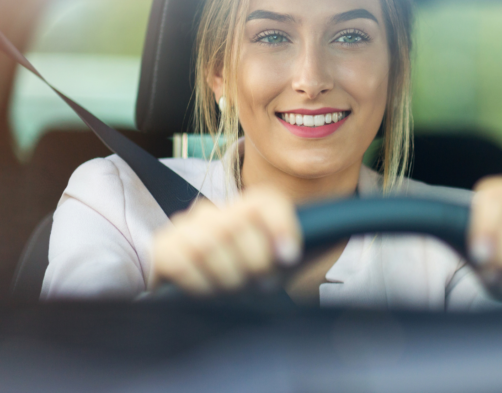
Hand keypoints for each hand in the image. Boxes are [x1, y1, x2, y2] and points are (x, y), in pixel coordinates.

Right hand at [150, 187, 301, 294]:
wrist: (194, 299)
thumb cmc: (244, 283)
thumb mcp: (276, 268)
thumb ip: (302, 250)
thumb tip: (338, 234)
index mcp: (248, 212)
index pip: (266, 202)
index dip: (280, 225)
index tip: (288, 258)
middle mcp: (216, 212)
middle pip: (237, 223)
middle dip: (252, 262)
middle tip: (256, 285)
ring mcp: (186, 228)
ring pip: (210, 242)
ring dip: (226, 276)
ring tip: (231, 291)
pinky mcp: (163, 249)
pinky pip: (183, 261)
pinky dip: (199, 283)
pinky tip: (205, 292)